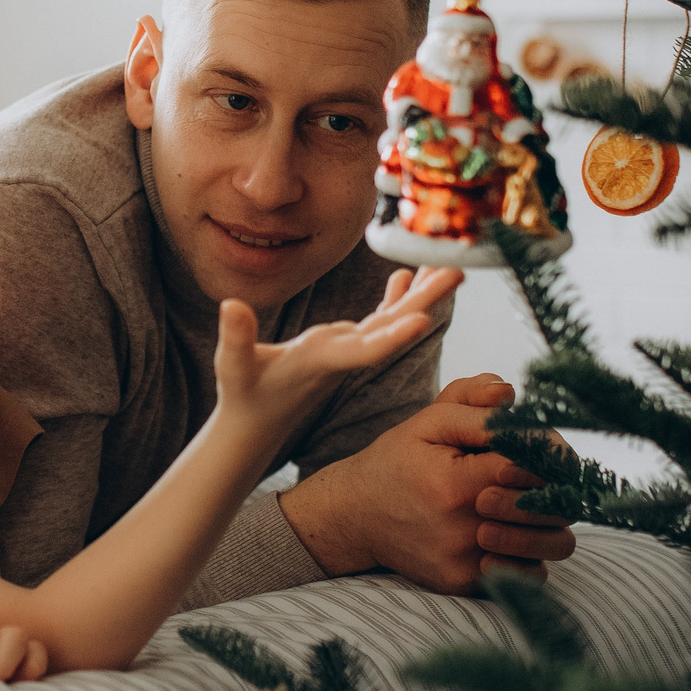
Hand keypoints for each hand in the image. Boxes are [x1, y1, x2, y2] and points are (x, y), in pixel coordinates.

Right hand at [211, 266, 461, 448]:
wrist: (256, 426)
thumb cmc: (243, 397)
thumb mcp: (232, 367)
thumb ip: (235, 338)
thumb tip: (231, 305)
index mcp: (321, 362)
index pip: (363, 353)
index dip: (393, 337)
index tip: (424, 319)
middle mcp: (345, 356)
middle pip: (393, 327)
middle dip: (427, 299)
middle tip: (459, 269)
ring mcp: (348, 351)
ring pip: (392, 319)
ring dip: (420, 293)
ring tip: (449, 264)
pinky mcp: (343, 346)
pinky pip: (377, 319)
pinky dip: (394, 297)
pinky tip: (407, 276)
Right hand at [276, 374, 578, 593]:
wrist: (355, 516)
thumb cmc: (398, 462)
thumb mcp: (428, 421)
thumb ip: (472, 401)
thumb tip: (513, 394)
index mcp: (455, 483)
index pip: (533, 464)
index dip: (549, 450)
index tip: (542, 444)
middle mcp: (463, 528)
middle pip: (554, 507)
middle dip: (556, 483)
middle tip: (539, 472)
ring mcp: (467, 561)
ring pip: (554, 545)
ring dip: (552, 519)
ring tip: (531, 501)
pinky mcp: (468, 584)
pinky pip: (532, 574)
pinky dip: (534, 552)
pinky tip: (513, 531)